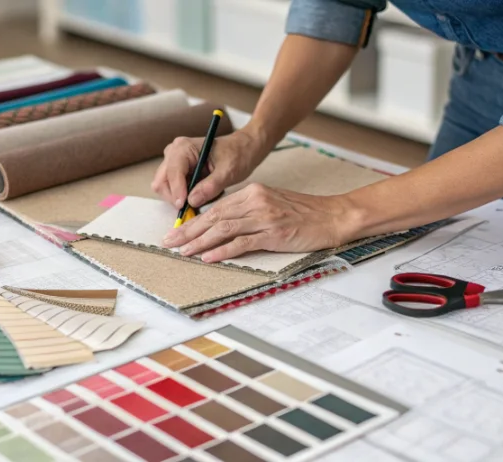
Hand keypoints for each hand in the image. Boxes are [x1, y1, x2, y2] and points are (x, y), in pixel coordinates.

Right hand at [151, 129, 266, 209]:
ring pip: (164, 188)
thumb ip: (211, 186)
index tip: (185, 206)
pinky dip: (182, 197)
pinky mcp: (176, 172)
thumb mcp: (228, 171)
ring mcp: (173, 162)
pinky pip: (171, 189)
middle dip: (175, 197)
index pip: (173, 172)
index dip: (177, 191)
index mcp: (184, 147)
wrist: (242, 150)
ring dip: (178, 198)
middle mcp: (173, 153)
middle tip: (192, 208)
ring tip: (199, 200)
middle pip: (162, 181)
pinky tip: (198, 196)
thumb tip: (192, 201)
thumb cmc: (237, 155)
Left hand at [162, 183, 360, 261]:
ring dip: (199, 242)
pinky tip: (208, 257)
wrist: (333, 216)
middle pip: (214, 217)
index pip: (216, 207)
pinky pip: (242, 243)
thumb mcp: (272, 204)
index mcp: (253, 192)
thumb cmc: (304, 213)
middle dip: (188, 231)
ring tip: (183, 252)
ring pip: (223, 229)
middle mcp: (255, 201)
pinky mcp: (273, 234)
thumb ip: (248, 211)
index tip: (178, 231)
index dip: (194, 220)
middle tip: (169, 241)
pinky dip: (222, 251)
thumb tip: (221, 225)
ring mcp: (264, 217)